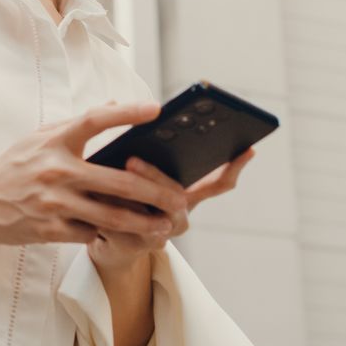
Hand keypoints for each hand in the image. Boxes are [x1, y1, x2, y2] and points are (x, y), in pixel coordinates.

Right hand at [0, 101, 189, 245]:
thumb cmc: (12, 165)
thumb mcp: (39, 136)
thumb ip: (76, 123)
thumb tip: (115, 103)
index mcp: (55, 141)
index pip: (95, 120)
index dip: (126, 112)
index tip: (155, 109)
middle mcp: (57, 170)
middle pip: (118, 180)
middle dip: (155, 191)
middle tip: (181, 197)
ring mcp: (54, 202)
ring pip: (111, 215)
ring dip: (144, 222)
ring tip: (166, 224)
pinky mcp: (50, 230)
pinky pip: (90, 234)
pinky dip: (112, 236)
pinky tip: (132, 237)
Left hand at [86, 146, 256, 271]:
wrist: (101, 231)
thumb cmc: (121, 189)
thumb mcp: (129, 161)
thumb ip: (129, 137)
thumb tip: (113, 101)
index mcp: (186, 192)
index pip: (219, 182)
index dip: (235, 167)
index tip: (247, 148)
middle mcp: (180, 214)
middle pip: (178, 196)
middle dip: (157, 175)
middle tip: (134, 157)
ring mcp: (162, 232)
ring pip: (154, 214)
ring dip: (136, 189)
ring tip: (124, 165)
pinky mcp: (138, 244)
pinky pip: (128, 230)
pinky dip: (114, 212)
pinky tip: (98, 196)